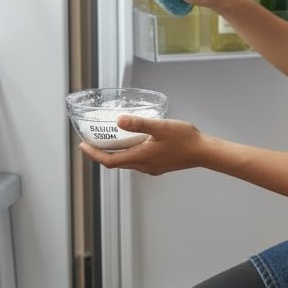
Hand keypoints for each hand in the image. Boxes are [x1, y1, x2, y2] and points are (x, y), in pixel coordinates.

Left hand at [78, 116, 204, 175]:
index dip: (93, 154)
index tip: (83, 145)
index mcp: (140, 157)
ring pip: (127, 162)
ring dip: (116, 154)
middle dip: (101, 153)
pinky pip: (139, 162)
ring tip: (112, 141)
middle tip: (92, 142)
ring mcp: (151, 167)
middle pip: (116, 163)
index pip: (109, 161)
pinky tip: (136, 143)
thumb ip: (139, 124)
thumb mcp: (161, 127)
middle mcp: (143, 165)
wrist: (204, 152)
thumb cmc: (185, 139)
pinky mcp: (159, 166)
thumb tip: (119, 120)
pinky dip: (130, 154)